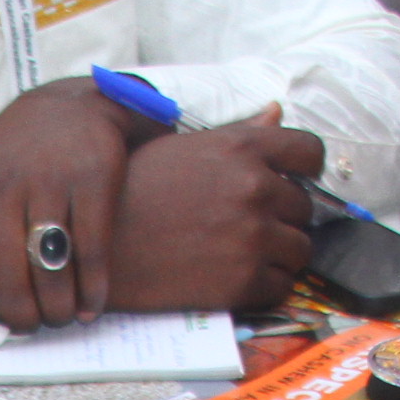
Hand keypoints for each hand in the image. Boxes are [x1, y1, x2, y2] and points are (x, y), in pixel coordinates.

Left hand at [0, 78, 152, 330]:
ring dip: (56, 306)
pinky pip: (92, 250)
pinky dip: (92, 288)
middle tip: (25, 326)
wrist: (71, 106)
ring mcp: (47, 177)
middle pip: (0, 269)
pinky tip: (90, 303)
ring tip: (58, 317)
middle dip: (16, 312)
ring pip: (48, 265)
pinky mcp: (93, 178)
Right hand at [102, 120, 325, 315]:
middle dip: (283, 218)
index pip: (309, 151)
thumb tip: (275, 113)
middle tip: (248, 228)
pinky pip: (281, 287)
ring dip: (279, 255)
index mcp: (241, 149)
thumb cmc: (130, 194)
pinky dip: (266, 286)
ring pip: (299, 250)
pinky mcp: (241, 282)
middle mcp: (254, 189)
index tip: (294, 182)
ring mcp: (251, 237)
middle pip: (303, 207)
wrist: (90, 248)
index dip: (306, 169)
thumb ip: (236, 135)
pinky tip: (235, 279)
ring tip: (243, 256)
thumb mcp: (180, 149)